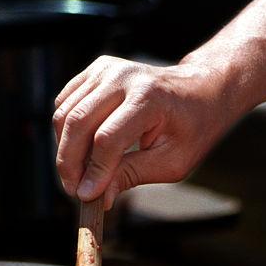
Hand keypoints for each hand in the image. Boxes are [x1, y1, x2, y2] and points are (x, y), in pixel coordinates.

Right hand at [53, 56, 233, 208]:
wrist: (201, 90)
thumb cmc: (192, 128)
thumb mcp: (172, 161)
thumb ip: (133, 175)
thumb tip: (99, 196)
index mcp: (149, 97)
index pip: (107, 138)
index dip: (94, 171)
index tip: (86, 196)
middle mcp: (124, 77)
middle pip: (78, 123)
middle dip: (69, 163)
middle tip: (73, 190)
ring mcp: (106, 69)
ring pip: (64, 113)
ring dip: (65, 149)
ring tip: (80, 173)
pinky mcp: (95, 70)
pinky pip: (64, 104)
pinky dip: (65, 131)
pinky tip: (82, 150)